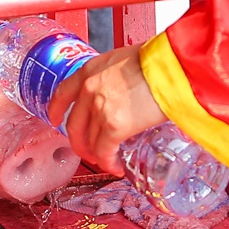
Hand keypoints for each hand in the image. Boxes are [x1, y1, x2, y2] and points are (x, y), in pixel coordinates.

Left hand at [49, 46, 168, 173]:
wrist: (172, 68)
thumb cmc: (158, 60)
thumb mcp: (125, 60)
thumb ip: (115, 76)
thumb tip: (124, 90)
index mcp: (90, 70)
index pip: (62, 93)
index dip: (56, 110)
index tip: (55, 119)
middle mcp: (89, 89)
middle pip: (74, 125)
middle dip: (79, 143)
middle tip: (87, 150)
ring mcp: (99, 109)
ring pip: (89, 141)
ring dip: (97, 156)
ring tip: (107, 161)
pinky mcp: (114, 126)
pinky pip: (105, 152)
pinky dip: (109, 163)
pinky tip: (116, 167)